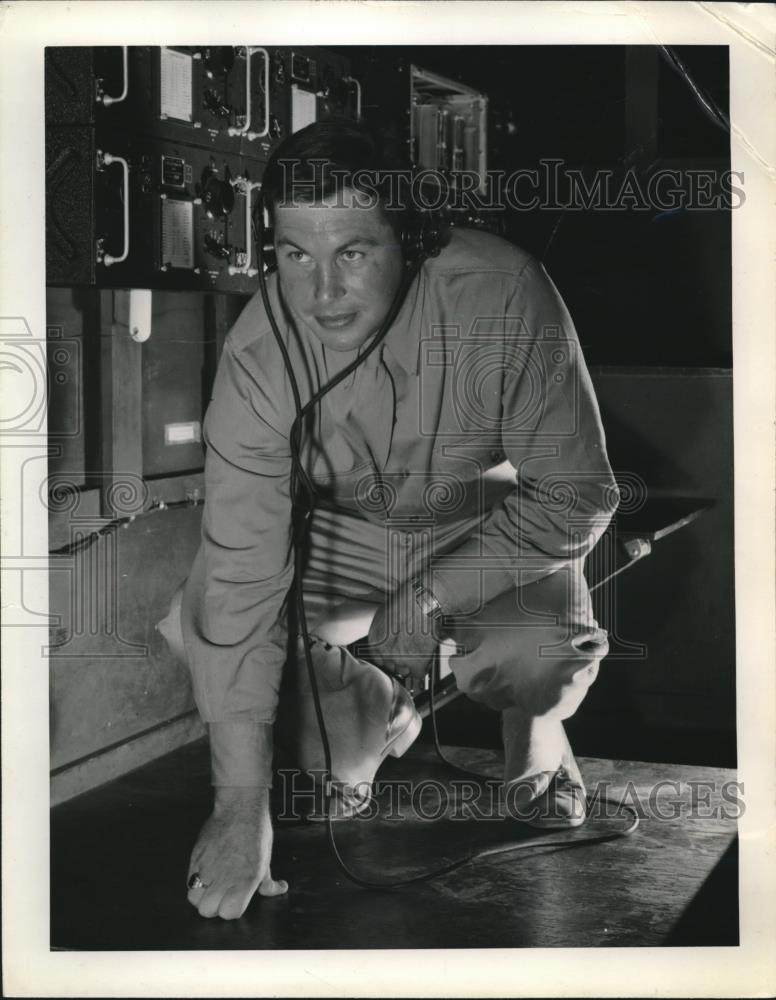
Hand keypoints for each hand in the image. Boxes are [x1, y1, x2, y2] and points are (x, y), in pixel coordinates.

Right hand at [187, 787, 287, 919]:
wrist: (239, 807)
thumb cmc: (256, 832)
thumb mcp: (266, 859)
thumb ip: (267, 881)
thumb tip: (278, 889)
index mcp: (246, 879)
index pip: (230, 913)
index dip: (232, 910)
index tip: (235, 902)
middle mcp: (225, 876)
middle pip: (208, 911)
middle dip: (214, 907)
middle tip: (222, 896)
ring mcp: (207, 867)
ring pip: (194, 899)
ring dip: (201, 897)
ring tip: (211, 887)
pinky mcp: (195, 857)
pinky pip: (188, 880)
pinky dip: (195, 882)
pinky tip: (205, 874)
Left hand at [365, 581, 439, 680]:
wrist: (422, 601)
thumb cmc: (407, 602)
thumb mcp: (385, 615)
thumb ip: (384, 632)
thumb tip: (389, 639)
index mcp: (375, 641)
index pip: (380, 660)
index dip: (391, 658)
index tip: (398, 655)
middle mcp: (384, 652)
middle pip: (392, 667)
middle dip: (402, 661)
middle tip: (412, 651)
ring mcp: (399, 659)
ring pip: (406, 672)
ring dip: (413, 664)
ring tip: (420, 649)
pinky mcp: (416, 662)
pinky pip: (419, 673)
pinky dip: (425, 665)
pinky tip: (427, 653)